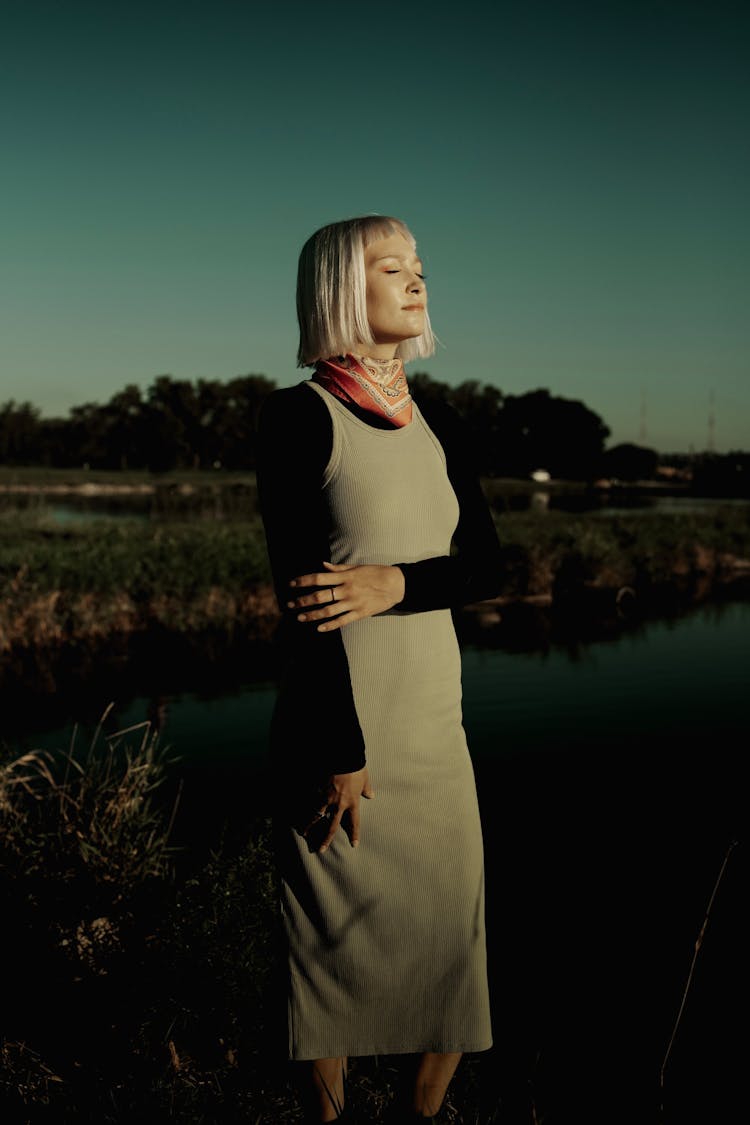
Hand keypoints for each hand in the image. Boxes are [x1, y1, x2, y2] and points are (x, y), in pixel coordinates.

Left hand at [287, 561, 405, 631]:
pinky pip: (342, 621)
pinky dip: (330, 625)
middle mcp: (346, 590)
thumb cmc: (376, 573)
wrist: (396, 585)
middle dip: (302, 600)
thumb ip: (338, 569)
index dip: (303, 581)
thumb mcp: (357, 567)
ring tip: (300, 617)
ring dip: (312, 615)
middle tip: (290, 604)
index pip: (319, 578)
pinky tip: (319, 628)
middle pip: (320, 596)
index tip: (291, 584)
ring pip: (328, 611)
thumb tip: (322, 565)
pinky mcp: (360, 613)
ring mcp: (353, 603)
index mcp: (345, 577)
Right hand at [303, 767, 374, 852]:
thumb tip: (371, 795)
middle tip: (321, 849)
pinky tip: (299, 811)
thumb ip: (367, 789)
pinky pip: (313, 800)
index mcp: (353, 802)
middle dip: (326, 839)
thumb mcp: (364, 779)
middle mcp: (340, 804)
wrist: (343, 757)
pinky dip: (307, 806)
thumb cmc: (356, 767)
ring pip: (318, 815)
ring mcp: (328, 798)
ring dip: (310, 825)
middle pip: (332, 826)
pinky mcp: (320, 790)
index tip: (353, 844)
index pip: (354, 822)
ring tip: (303, 833)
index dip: (354, 833)